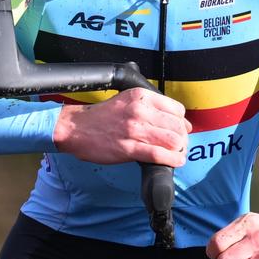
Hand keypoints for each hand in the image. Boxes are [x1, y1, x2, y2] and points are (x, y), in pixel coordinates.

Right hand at [53, 89, 187, 166]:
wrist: (75, 128)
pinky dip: (172, 160)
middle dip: (183, 138)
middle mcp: (140, 111)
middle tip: (180, 145)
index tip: (181, 130)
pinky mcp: (129, 148)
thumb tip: (173, 120)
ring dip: (180, 149)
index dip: (182, 122)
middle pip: (177, 126)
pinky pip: (159, 155)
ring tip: (178, 154)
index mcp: (141, 97)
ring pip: (172, 140)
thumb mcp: (126, 100)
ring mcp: (135, 130)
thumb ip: (148, 106)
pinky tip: (176, 161)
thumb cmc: (102, 116)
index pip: (176, 109)